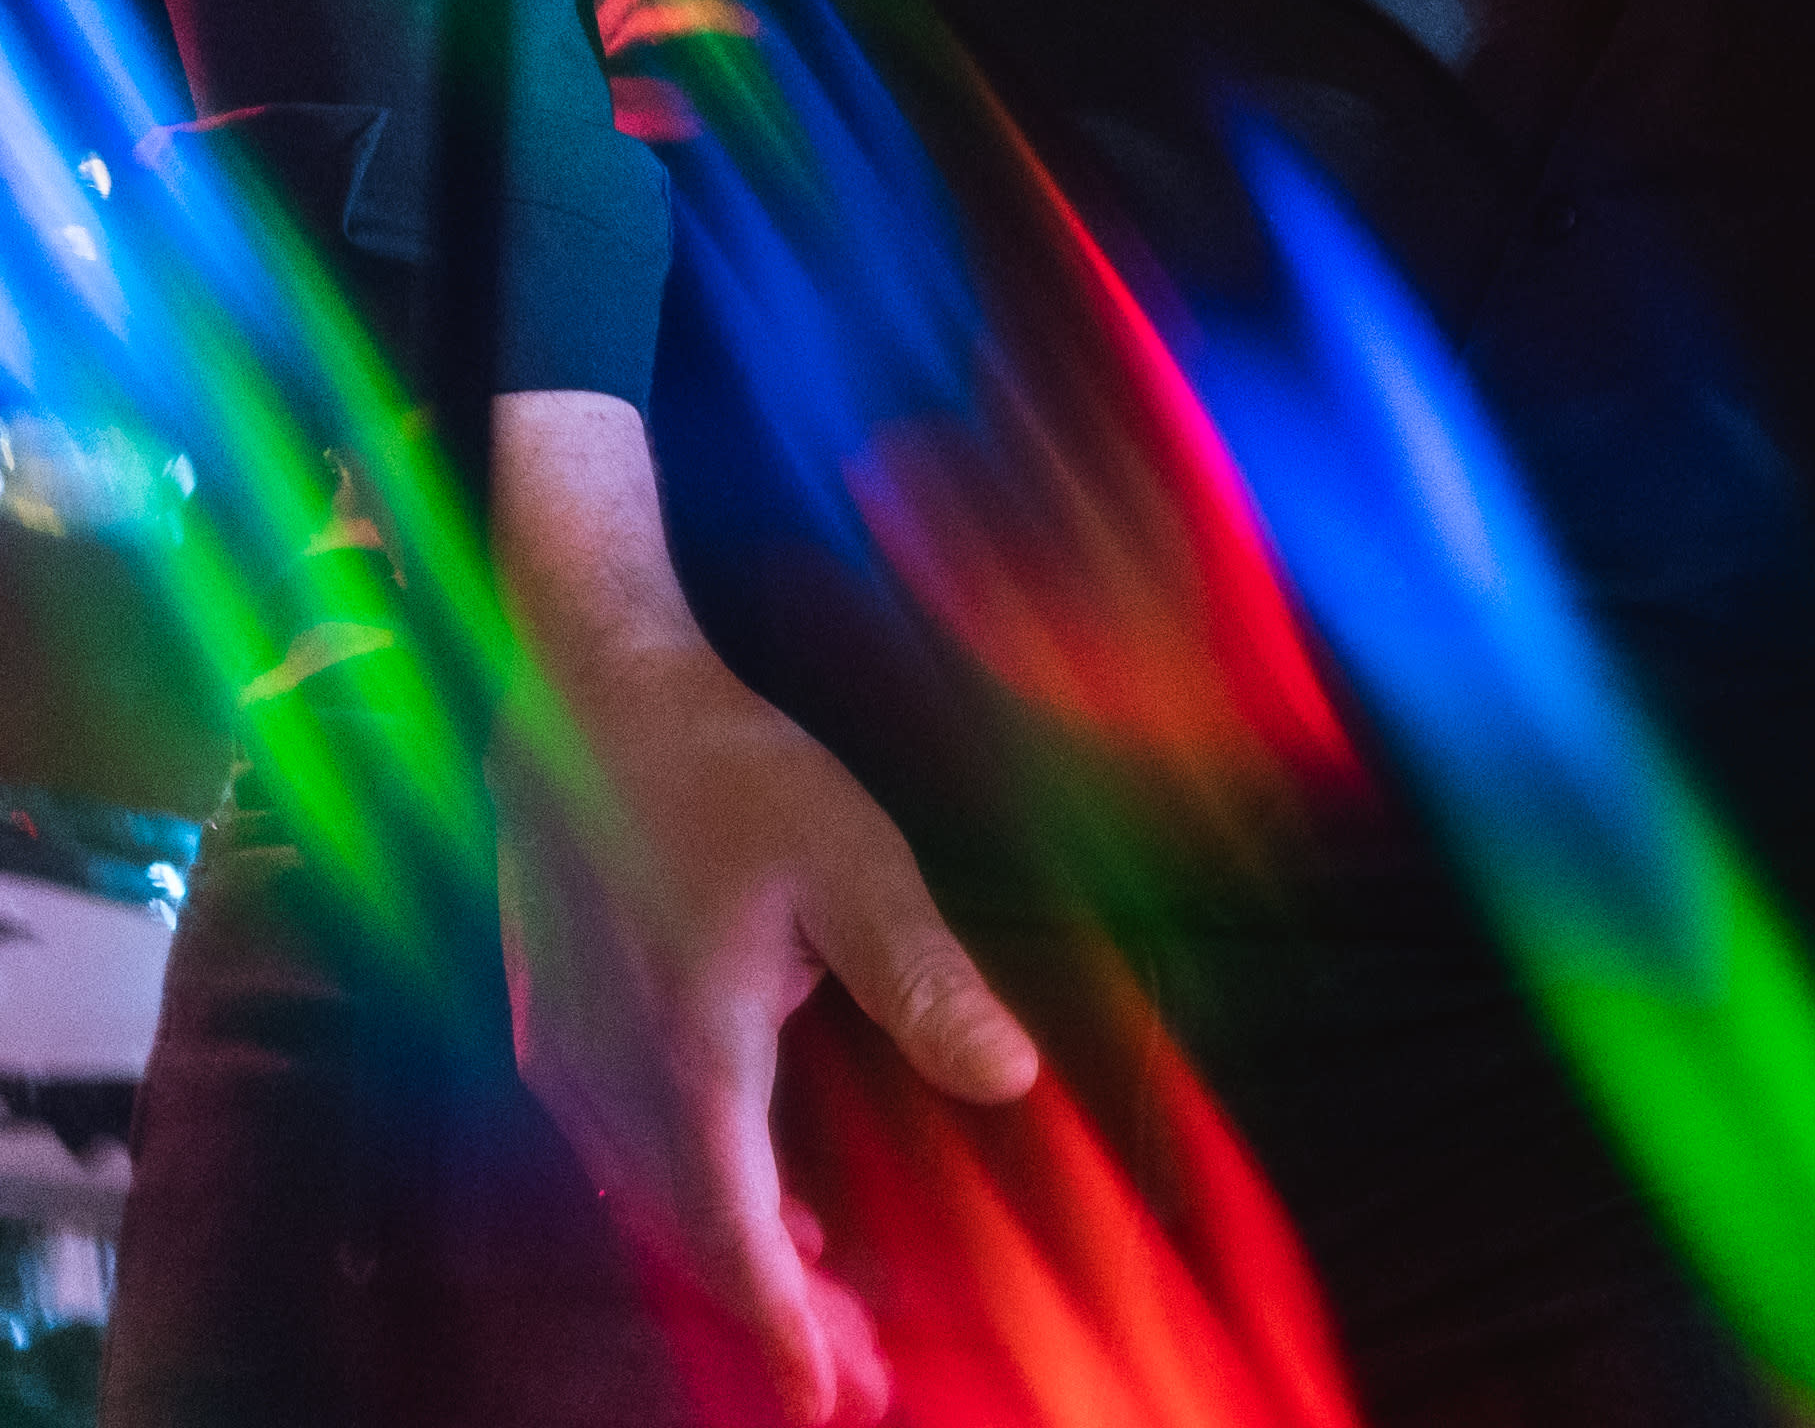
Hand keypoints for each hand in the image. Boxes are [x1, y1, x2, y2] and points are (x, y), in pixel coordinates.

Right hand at [488, 399, 1037, 1425]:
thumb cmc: (729, 773)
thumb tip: (1011, 1079)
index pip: (737, 1237)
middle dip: (780, 1316)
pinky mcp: (561, 1029)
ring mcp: (572, 1062)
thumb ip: (925, 979)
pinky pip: (632, 1156)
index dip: (789, 1325)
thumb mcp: (854, 865)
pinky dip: (699, 1201)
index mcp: (688, 1065)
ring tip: (824, 1314)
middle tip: (860, 1385)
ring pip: (659, 1204)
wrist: (585, 698)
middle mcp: (611, 1087)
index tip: (835, 1402)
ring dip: (741, 1262)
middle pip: (696, 1240)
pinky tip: (764, 1200)